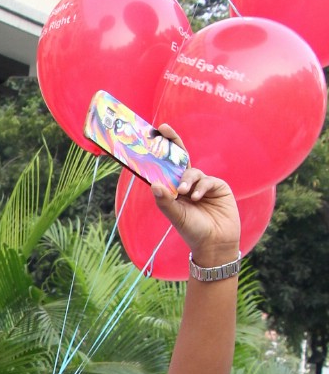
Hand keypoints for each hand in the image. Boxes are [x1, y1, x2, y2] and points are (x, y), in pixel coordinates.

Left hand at [151, 125, 241, 264]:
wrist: (215, 243)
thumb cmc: (193, 231)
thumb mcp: (176, 216)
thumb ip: (165, 201)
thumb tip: (154, 185)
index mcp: (174, 191)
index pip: (167, 168)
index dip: (162, 151)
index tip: (154, 132)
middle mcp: (188, 185)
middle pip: (181, 160)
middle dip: (173, 143)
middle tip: (164, 129)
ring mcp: (203, 185)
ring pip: (193, 172)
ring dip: (188, 180)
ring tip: (185, 193)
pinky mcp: (218, 187)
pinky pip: (207, 180)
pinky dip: (201, 187)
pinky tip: (197, 197)